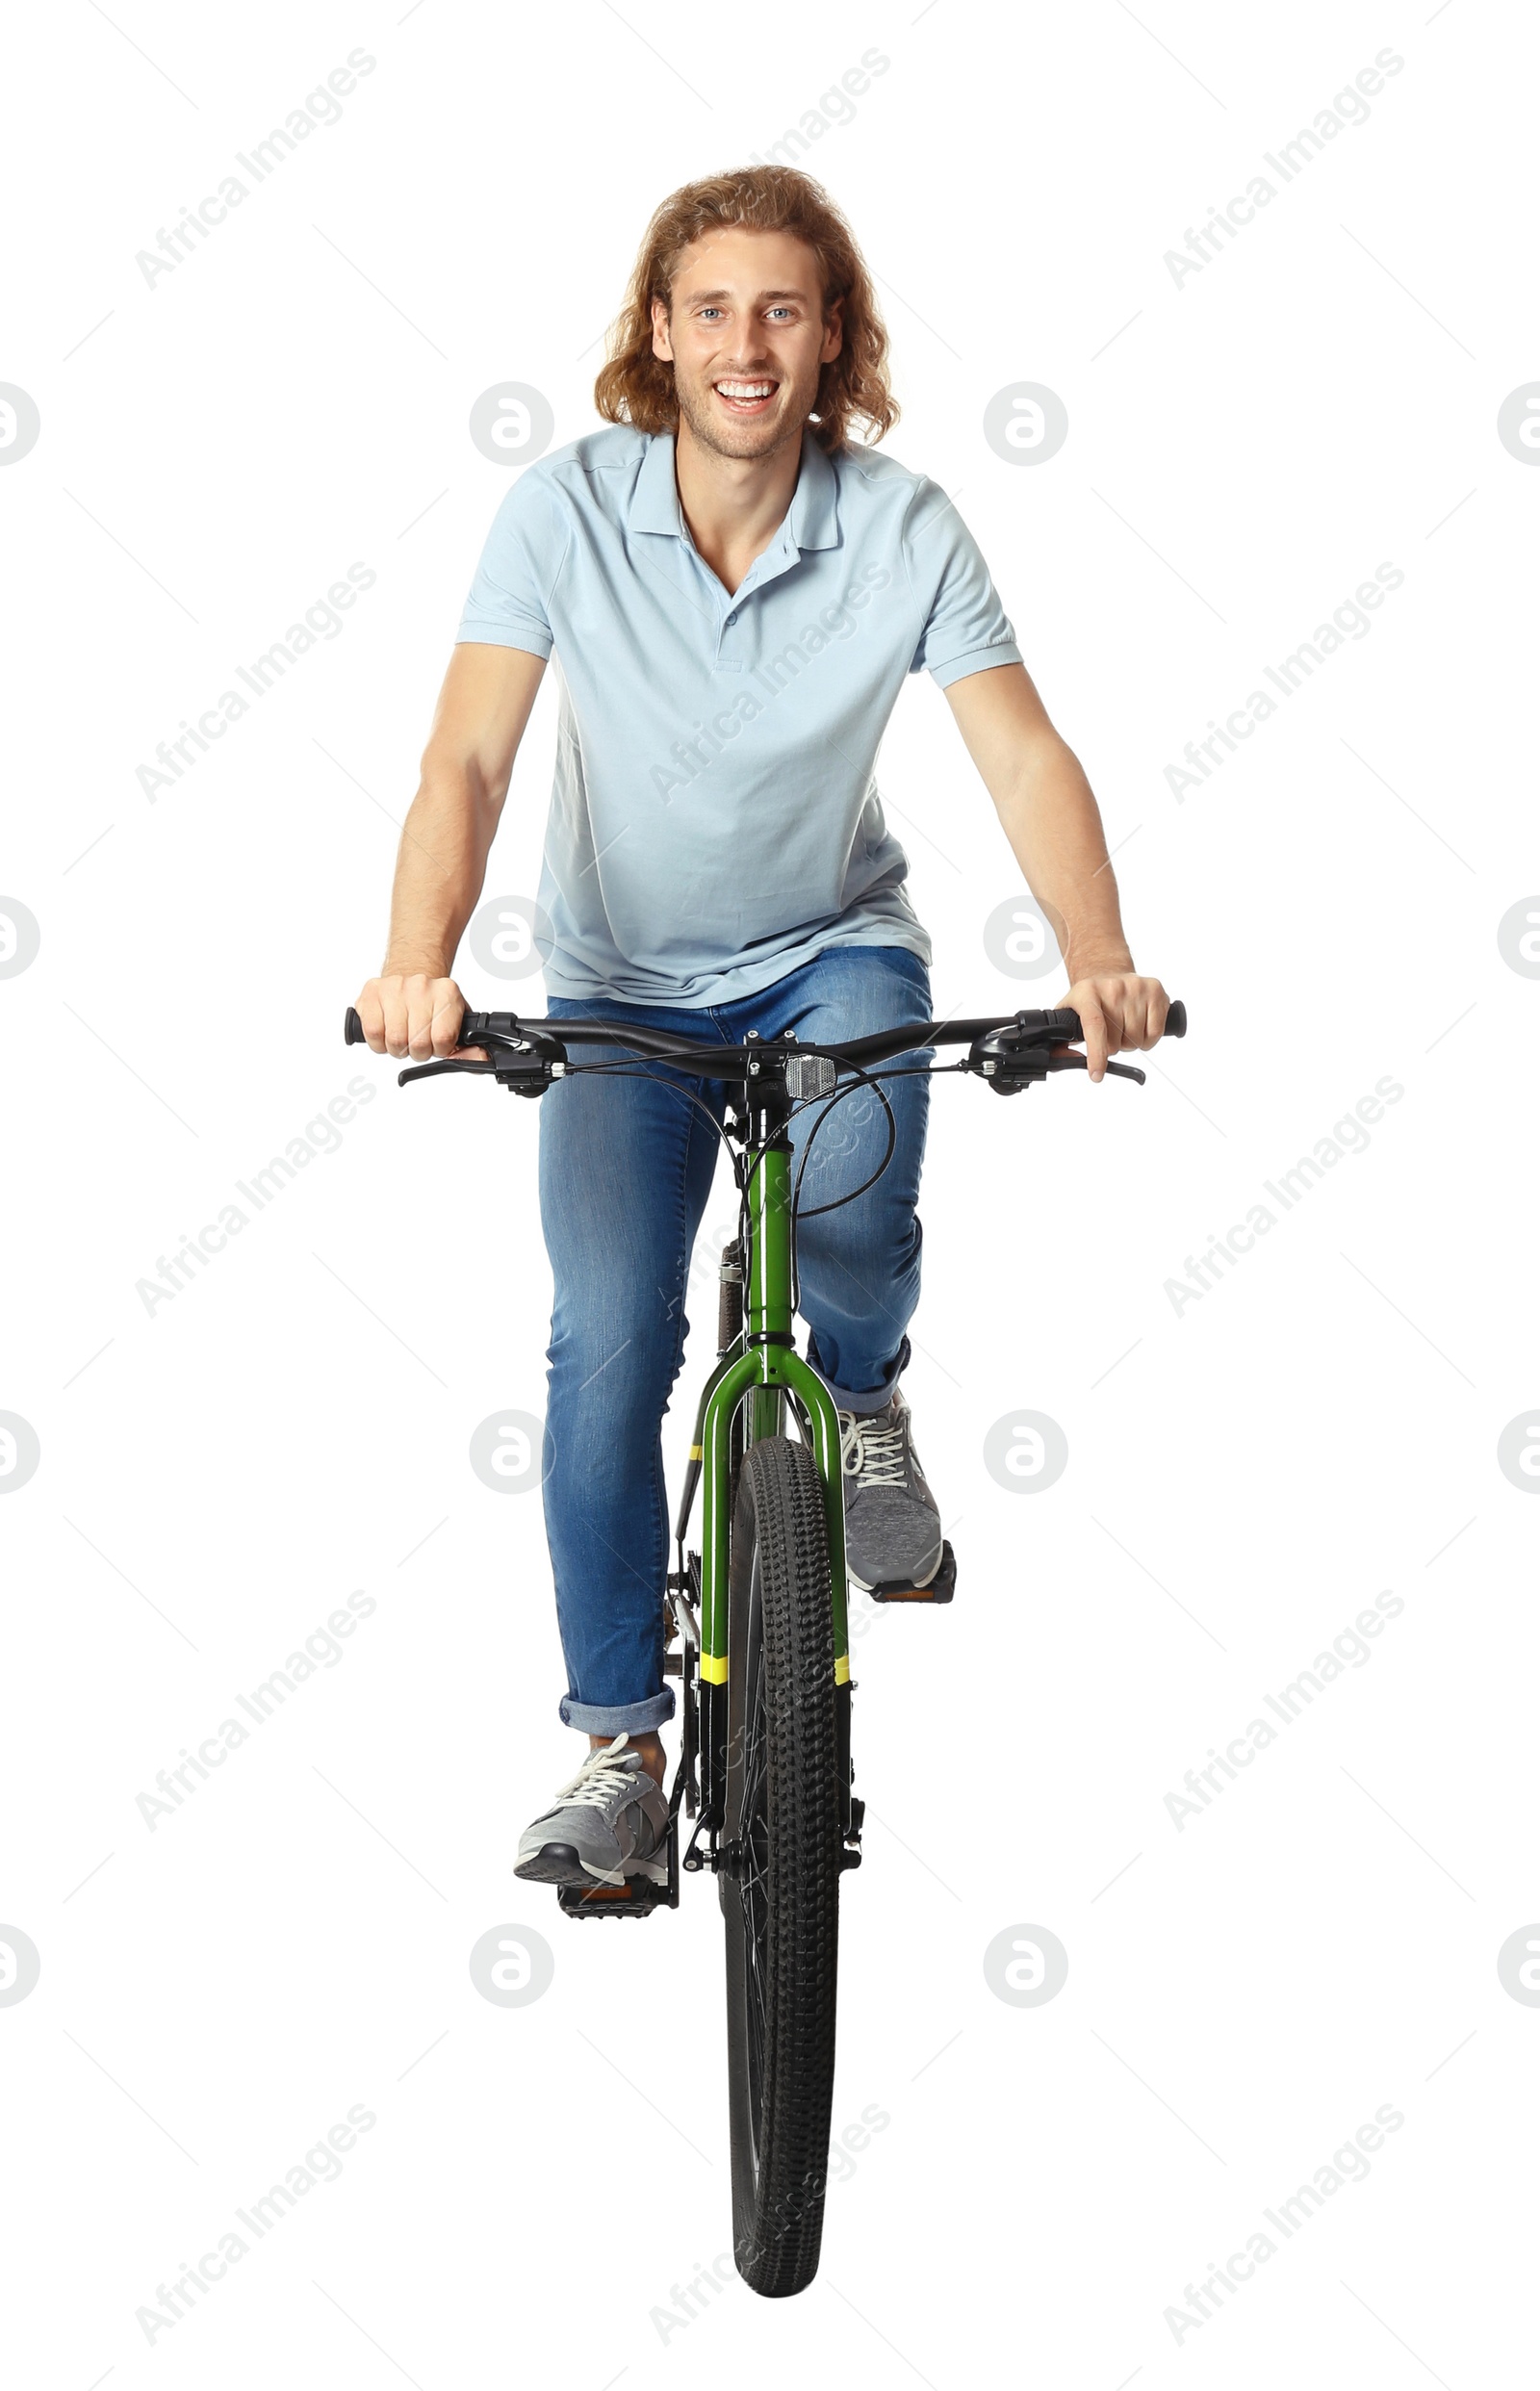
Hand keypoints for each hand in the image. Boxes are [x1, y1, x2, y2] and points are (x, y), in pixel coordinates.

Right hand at [353, 972, 485, 1061]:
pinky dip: (378, 1043)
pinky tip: (386, 1033)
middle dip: (418, 1052)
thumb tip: (479, 1060)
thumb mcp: (457, 1022)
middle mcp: (422, 987)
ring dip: (397, 1048)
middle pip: (418, 1044)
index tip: (437, 1044)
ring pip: (394, 1041)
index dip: (439, 1050)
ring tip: (402, 1037)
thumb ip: (471, 1047)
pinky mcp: (372, 992)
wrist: (409, 973)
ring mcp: (395, 988)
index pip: (443, 1039)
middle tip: (418, 1042)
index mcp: (447, 993)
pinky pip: (373, 1033)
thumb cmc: (432, 1005)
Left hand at [1058, 970, 1170, 1082]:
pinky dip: (1148, 1039)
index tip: (1096, 1074)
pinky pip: (1155, 1033)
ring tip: (1124, 1028)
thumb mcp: (1069, 1011)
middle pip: (1116, 1040)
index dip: (1097, 1054)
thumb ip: (1063, 1039)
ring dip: (1130, 1043)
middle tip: (1110, 1035)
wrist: (1108, 973)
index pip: (1094, 1027)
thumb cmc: (1090, 998)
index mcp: (1087, 992)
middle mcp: (1112, 987)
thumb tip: (1066, 1059)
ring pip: (1136, 1039)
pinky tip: (1140, 1027)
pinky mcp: (1155, 991)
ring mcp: (1136, 988)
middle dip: (1113, 1047)